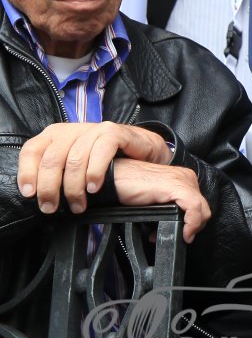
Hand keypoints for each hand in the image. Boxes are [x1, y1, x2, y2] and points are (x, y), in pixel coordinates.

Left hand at [17, 123, 171, 214]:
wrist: (138, 149)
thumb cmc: (102, 160)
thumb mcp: (72, 163)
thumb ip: (55, 171)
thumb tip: (37, 195)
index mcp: (55, 135)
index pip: (31, 151)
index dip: (27, 173)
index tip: (30, 194)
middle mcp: (72, 130)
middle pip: (51, 159)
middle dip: (49, 188)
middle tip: (52, 207)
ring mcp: (93, 130)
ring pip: (74, 159)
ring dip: (73, 188)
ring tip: (77, 204)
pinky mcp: (114, 132)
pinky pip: (100, 152)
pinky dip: (94, 173)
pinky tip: (94, 188)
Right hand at [105, 159, 210, 242]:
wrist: (113, 178)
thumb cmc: (127, 187)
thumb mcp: (154, 199)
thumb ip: (167, 206)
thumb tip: (174, 224)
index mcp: (181, 178)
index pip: (198, 204)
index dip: (192, 222)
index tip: (180, 233)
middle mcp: (185, 177)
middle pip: (202, 208)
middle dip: (191, 226)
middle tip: (174, 235)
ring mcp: (182, 180)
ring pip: (202, 209)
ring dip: (190, 228)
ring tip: (173, 235)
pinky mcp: (175, 186)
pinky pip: (194, 208)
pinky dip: (192, 224)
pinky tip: (184, 233)